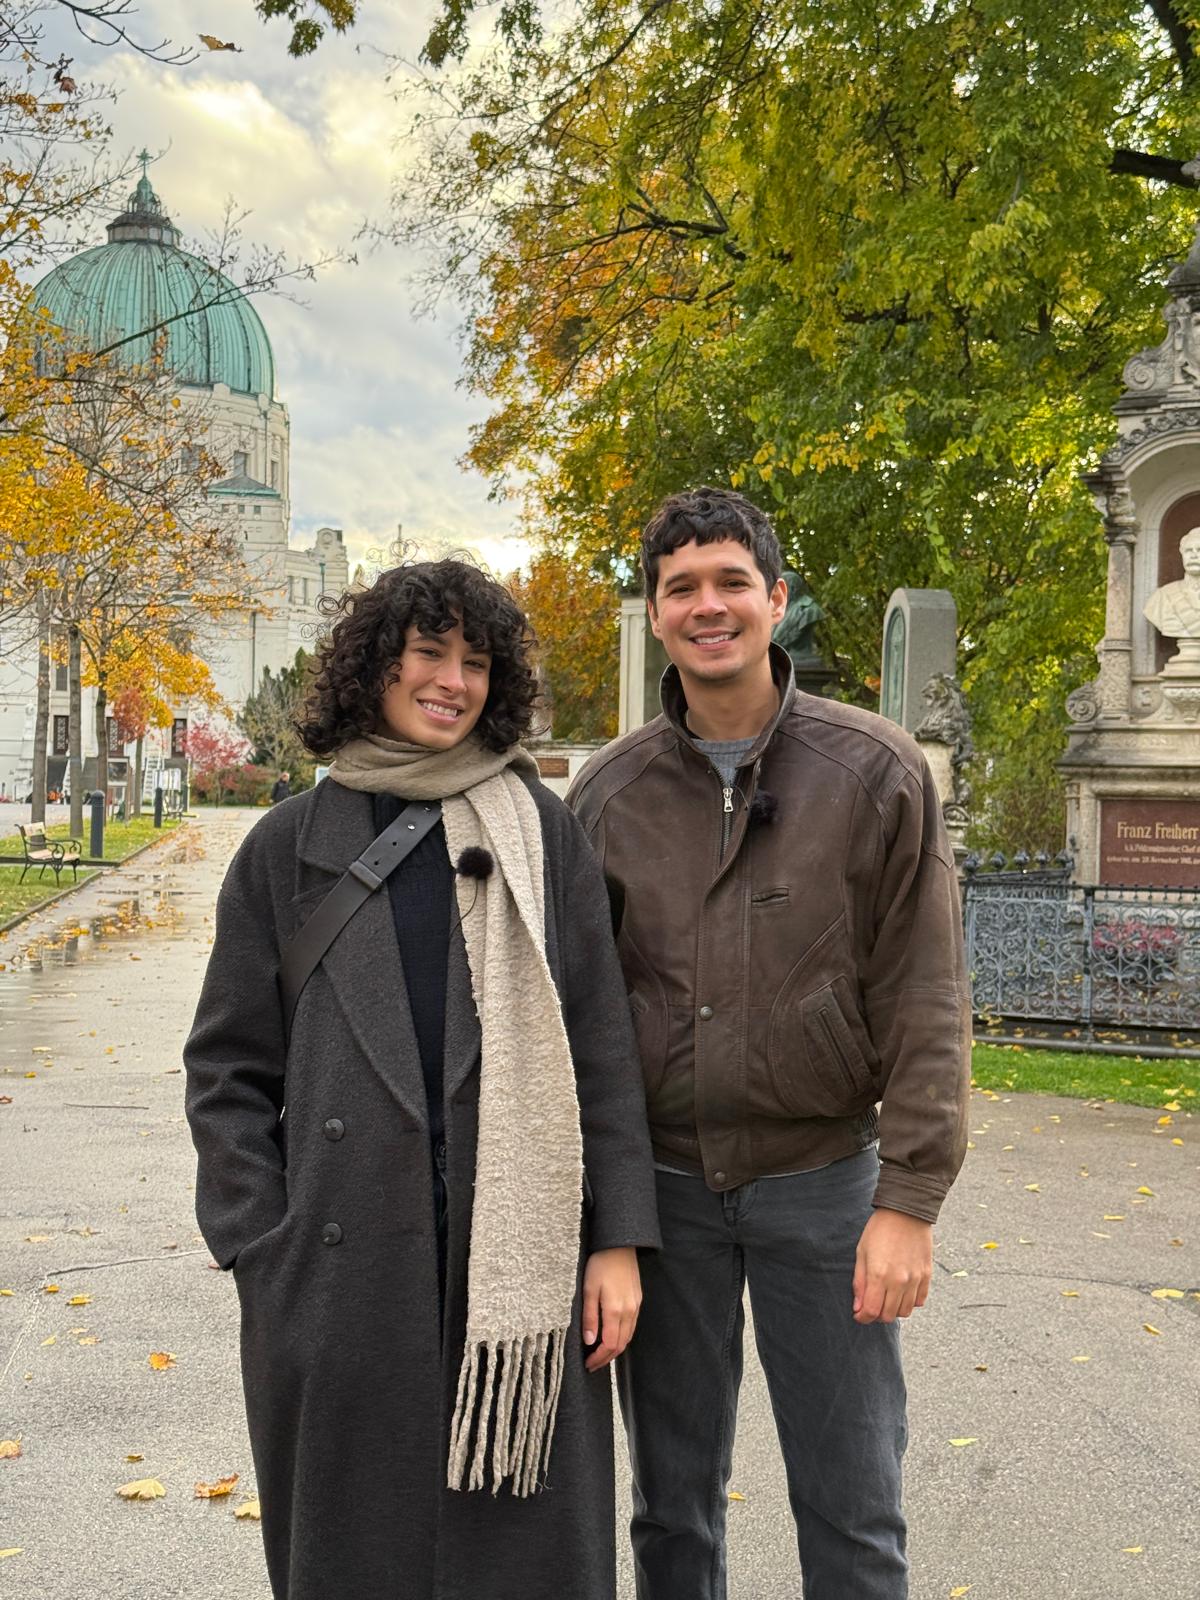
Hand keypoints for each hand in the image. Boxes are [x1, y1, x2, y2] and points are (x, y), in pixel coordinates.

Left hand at [581, 1247, 641, 1371]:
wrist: (619, 1245)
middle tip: (592, 1365)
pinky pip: (632, 1326)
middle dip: (606, 1359)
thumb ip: (589, 1317)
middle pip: (620, 1345)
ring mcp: (635, 1306)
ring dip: (615, 1350)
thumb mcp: (588, 1289)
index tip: (588, 1365)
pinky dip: (622, 1337)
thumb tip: (589, 1342)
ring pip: (628, 1337)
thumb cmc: (600, 1264)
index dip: (599, 1358)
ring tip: (600, 1355)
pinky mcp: (638, 1300)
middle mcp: (629, 1311)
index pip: (609, 1345)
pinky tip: (613, 1337)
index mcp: (615, 1310)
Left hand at [852, 1208, 932, 1324]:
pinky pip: (919, 1301)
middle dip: (877, 1314)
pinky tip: (902, 1291)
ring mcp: (915, 1279)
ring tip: (887, 1297)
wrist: (906, 1212)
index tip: (859, 1314)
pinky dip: (909, 1302)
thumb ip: (860, 1282)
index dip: (863, 1317)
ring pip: (905, 1312)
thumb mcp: (862, 1253)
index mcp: (879, 1275)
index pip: (872, 1311)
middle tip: (872, 1304)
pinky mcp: (926, 1276)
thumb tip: (858, 1308)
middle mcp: (899, 1281)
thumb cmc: (879, 1230)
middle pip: (888, 1315)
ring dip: (893, 1309)